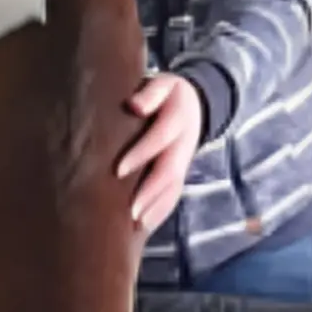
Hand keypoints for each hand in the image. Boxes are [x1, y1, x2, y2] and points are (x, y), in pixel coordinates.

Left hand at [117, 73, 202, 233]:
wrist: (193, 102)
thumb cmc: (164, 92)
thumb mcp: (161, 83)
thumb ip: (149, 93)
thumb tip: (133, 106)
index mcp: (178, 118)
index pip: (159, 138)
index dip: (141, 154)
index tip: (119, 171)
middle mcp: (184, 143)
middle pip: (169, 171)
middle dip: (150, 192)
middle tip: (130, 210)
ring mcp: (184, 161)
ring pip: (173, 188)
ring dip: (156, 208)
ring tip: (136, 225)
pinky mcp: (180, 173)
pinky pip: (173, 195)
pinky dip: (160, 213)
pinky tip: (144, 228)